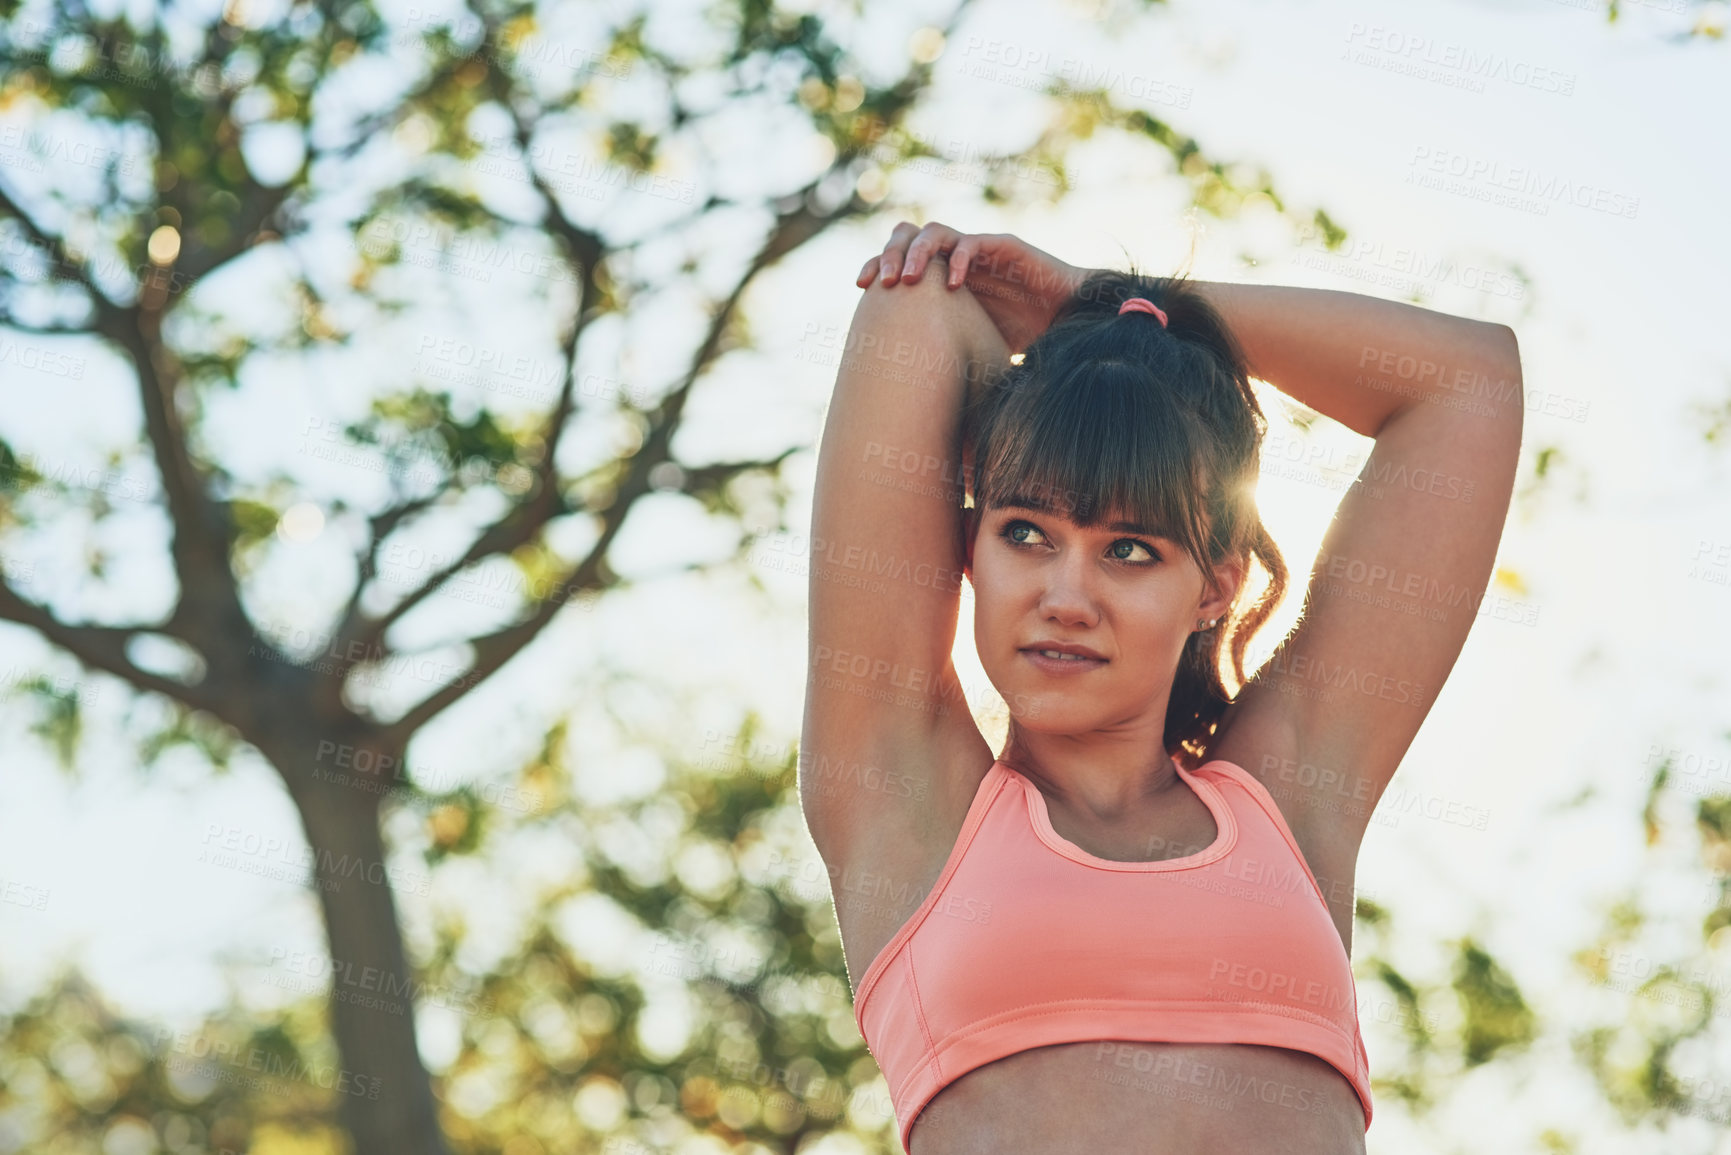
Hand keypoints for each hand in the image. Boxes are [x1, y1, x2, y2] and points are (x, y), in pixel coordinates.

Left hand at [855, 221, 1086, 355]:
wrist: (1067, 318)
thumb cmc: (1022, 335)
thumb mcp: (971, 346)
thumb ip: (945, 353)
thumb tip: (913, 401)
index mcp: (941, 275)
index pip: (899, 258)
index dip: (877, 266)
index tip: (861, 287)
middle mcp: (957, 258)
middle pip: (910, 236)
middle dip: (889, 254)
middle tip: (881, 281)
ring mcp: (979, 250)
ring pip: (936, 233)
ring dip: (917, 252)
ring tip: (907, 279)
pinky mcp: (1004, 248)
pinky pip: (972, 243)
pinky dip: (958, 259)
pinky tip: (951, 284)